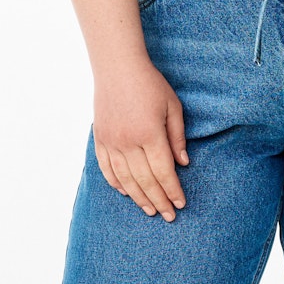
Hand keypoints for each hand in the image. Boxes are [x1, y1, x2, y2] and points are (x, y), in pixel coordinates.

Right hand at [93, 59, 189, 221]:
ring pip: (125, 180)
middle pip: (145, 180)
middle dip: (159, 200)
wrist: (117, 68)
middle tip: (169, 215)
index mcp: (150, 133)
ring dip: (139, 198)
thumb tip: (183, 164)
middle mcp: (129, 142)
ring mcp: (112, 142)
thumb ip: (177, 136)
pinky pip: (107, 169)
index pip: (163, 171)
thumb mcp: (172, 105)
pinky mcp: (100, 139)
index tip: (181, 203)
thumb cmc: (150, 84)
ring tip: (150, 210)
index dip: (173, 190)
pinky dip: (117, 184)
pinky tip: (126, 193)